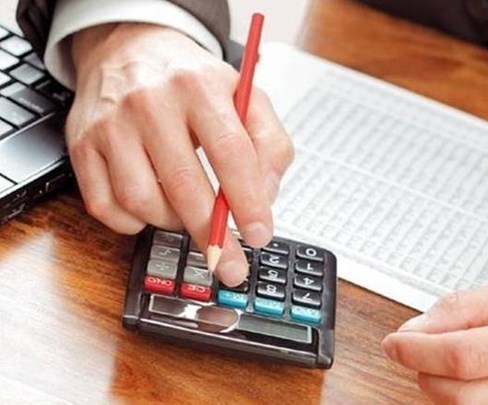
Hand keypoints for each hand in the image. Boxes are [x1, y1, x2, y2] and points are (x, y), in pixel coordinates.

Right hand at [66, 23, 292, 284]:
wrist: (131, 49)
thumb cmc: (193, 83)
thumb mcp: (246, 97)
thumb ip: (270, 145)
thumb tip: (265, 197)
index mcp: (199, 87)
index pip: (230, 152)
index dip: (247, 201)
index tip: (259, 235)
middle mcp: (150, 103)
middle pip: (183, 185)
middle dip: (211, 235)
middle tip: (229, 264)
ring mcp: (111, 125)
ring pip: (142, 202)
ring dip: (172, 223)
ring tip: (189, 213)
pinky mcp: (82, 145)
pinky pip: (105, 207)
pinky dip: (134, 222)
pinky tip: (153, 207)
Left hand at [382, 270, 487, 403]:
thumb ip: (466, 308)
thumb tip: (418, 329)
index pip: (462, 358)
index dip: (417, 352)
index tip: (396, 343)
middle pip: (463, 399)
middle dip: (424, 376)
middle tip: (416, 351)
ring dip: (445, 393)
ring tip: (447, 363)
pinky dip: (473, 403)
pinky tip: (472, 381)